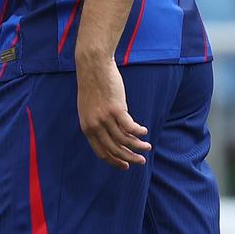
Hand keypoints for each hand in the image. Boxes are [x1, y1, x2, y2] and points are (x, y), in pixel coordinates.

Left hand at [75, 53, 151, 168]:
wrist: (93, 67)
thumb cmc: (92, 86)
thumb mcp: (89, 108)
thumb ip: (97, 122)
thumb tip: (111, 135)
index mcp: (87, 127)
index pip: (100, 151)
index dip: (114, 161)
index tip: (125, 166)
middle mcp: (95, 125)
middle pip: (114, 149)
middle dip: (129, 158)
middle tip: (141, 161)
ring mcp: (105, 118)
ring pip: (125, 140)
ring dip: (138, 146)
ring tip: (147, 147)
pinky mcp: (116, 109)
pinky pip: (131, 127)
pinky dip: (139, 132)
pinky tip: (144, 131)